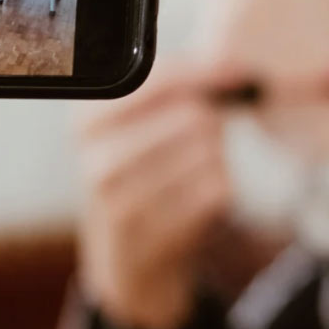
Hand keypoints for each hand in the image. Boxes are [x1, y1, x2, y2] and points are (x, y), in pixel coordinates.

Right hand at [75, 56, 243, 328]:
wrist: (128, 263)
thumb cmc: (144, 179)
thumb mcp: (142, 128)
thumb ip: (182, 88)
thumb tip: (235, 64)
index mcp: (88, 121)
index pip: (157, 78)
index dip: (209, 71)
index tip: (240, 73)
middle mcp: (96, 160)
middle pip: (192, 115)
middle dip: (213, 122)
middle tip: (203, 138)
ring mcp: (121, 202)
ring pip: (208, 152)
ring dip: (216, 158)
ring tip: (190, 174)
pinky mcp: (153, 236)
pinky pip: (217, 190)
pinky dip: (220, 191)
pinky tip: (194, 202)